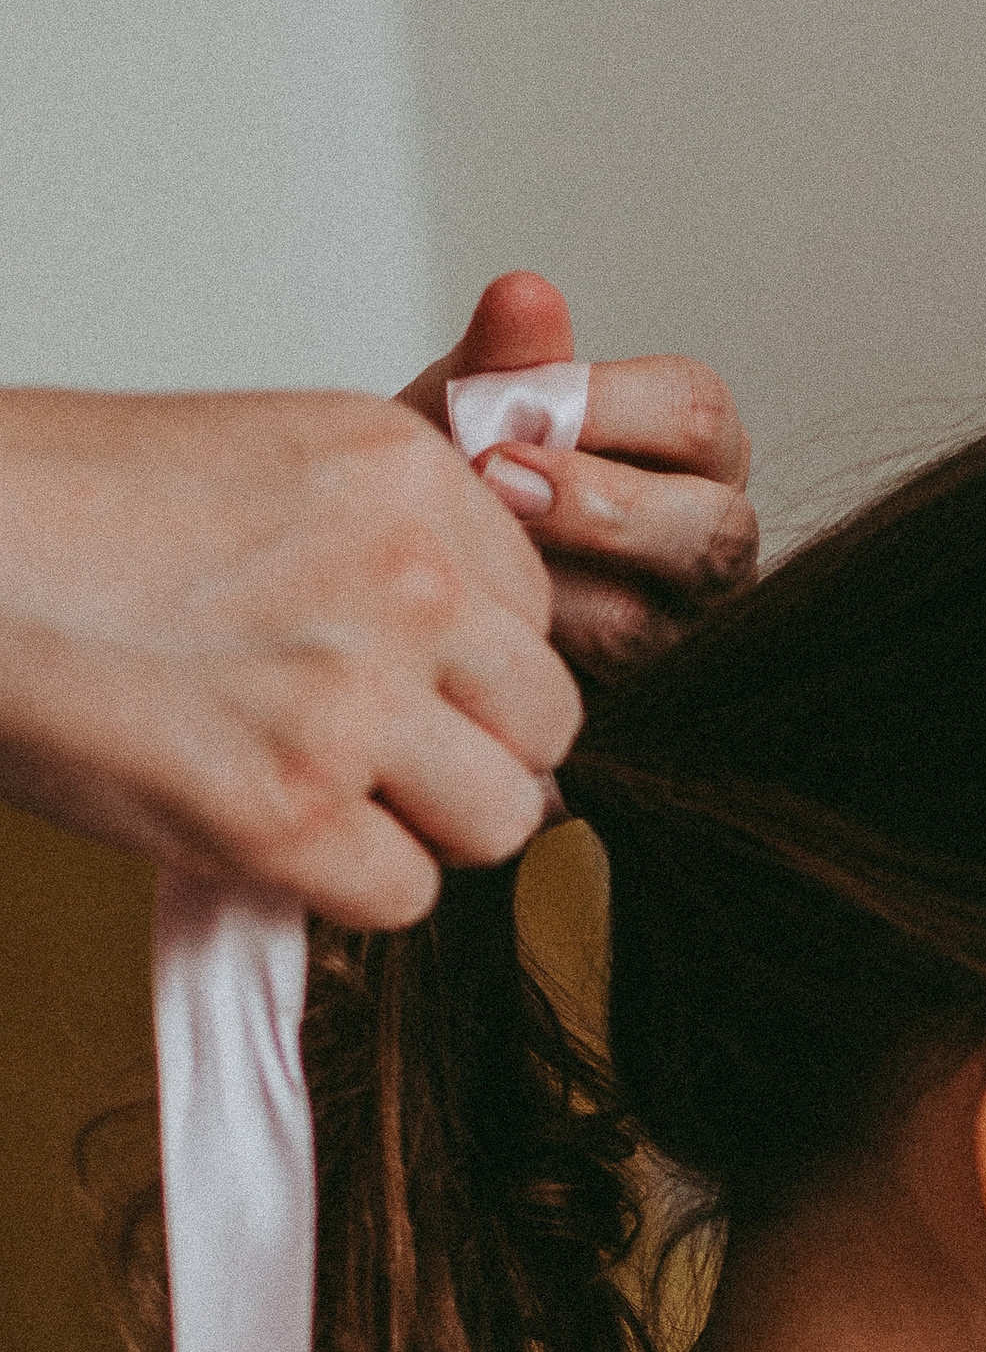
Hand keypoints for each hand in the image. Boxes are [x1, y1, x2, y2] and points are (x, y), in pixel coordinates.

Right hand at [0, 382, 577, 926]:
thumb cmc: (73, 509)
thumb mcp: (271, 457)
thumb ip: (402, 534)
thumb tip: (499, 654)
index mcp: (410, 476)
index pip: (537, 613)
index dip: (470, 663)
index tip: (397, 672)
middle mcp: (407, 582)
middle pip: (546, 721)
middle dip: (474, 751)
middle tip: (375, 752)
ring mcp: (353, 701)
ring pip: (501, 819)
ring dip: (423, 826)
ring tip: (323, 789)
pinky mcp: (288, 810)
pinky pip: (405, 895)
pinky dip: (342, 884)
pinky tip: (267, 825)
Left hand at [403, 271, 755, 685]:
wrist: (404, 575)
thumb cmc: (458, 480)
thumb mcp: (468, 407)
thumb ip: (503, 359)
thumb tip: (526, 292)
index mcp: (695, 447)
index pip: (696, 413)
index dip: (604, 408)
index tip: (502, 407)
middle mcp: (713, 538)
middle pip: (711, 528)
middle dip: (596, 507)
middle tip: (493, 482)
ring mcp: (685, 631)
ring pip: (652, 622)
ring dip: (550, 587)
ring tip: (471, 553)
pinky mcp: (635, 702)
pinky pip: (594, 693)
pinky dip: (528, 650)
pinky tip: (472, 615)